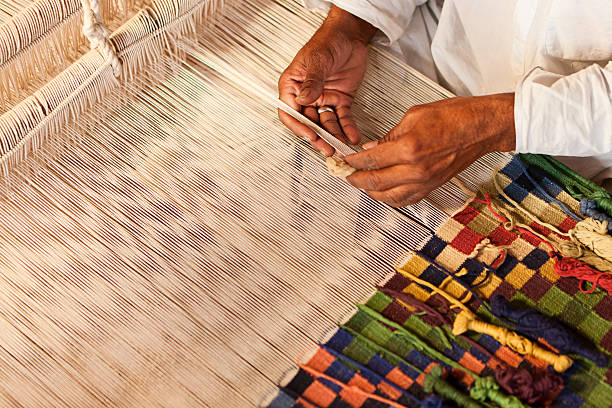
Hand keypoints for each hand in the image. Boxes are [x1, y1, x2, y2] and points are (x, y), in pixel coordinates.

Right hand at [278, 6, 375, 155]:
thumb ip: (312, 81)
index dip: (299, 127)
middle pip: (309, 123)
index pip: (290, 112)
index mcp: (293, 85)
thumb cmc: (328, 40)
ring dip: (333, 136)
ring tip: (341, 147)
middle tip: (327, 149)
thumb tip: (304, 100)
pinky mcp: (339, 100)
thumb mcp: (318, 59)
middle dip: (319, 137)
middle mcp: (306, 95)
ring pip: (326, 124)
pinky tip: (352, 137)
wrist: (351, 34)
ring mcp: (323, 99)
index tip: (310, 136)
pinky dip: (347, 128)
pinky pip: (342, 118)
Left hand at [345, 94, 516, 206]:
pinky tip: (383, 193)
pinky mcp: (432, 186)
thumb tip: (372, 147)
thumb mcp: (414, 116)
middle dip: (356, 180)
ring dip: (371, 192)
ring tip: (361, 185)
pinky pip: (406, 200)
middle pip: (375, 183)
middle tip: (346, 175)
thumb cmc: (455, 116)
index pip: (371, 160)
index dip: (353, 161)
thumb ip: (389, 136)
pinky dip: (390, 199)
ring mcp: (425, 181)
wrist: (481, 127)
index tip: (346, 159)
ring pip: (389, 197)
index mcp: (409, 148)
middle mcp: (416, 169)